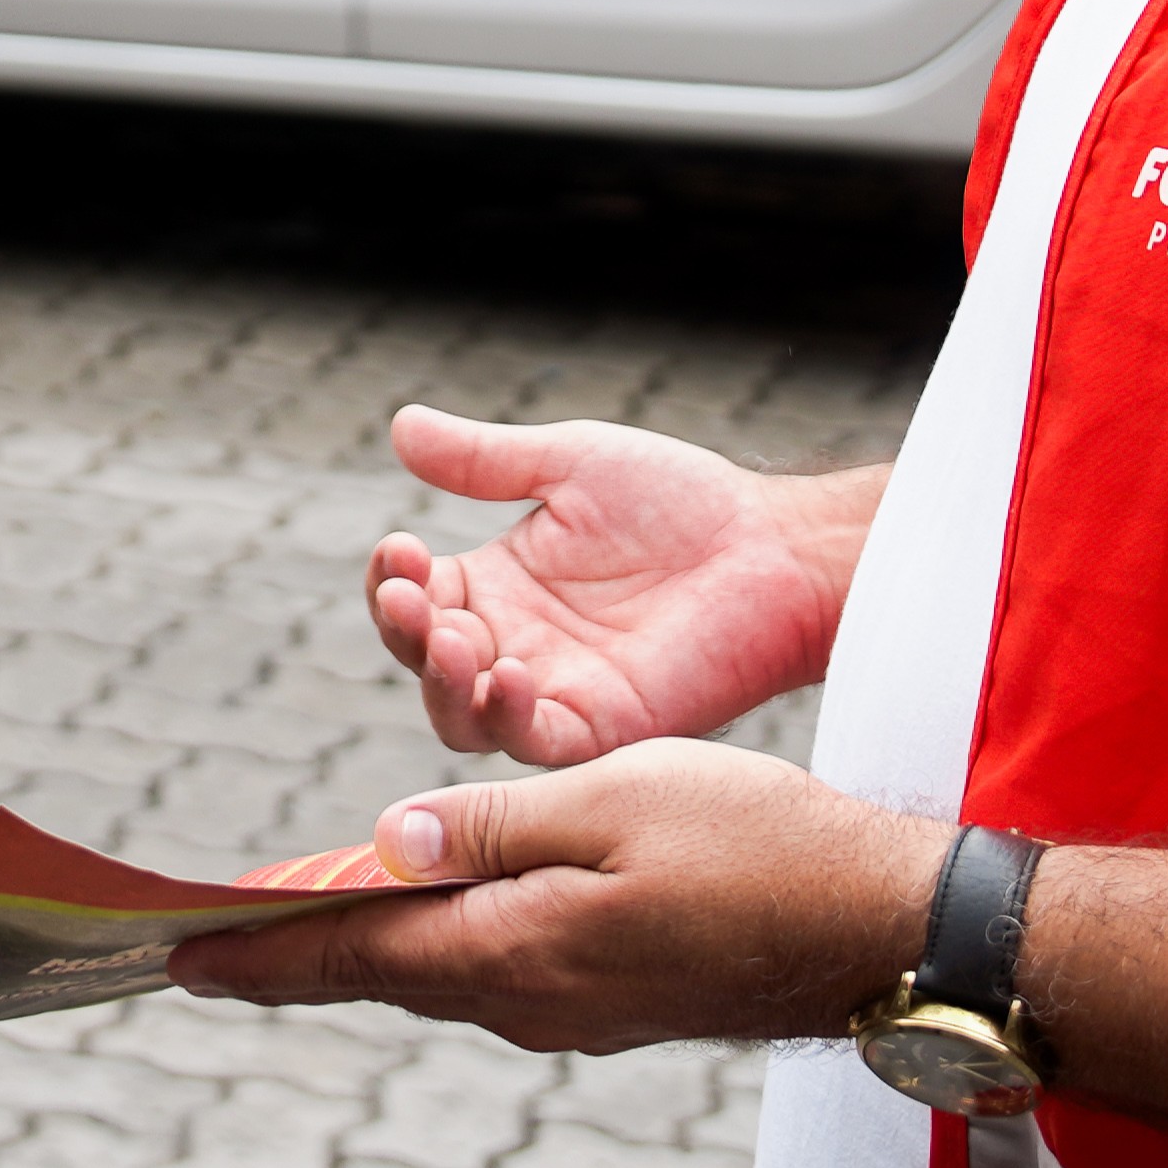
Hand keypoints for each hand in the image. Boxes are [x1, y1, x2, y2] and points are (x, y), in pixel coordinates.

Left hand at [173, 740, 940, 1054]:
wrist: (882, 931)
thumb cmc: (761, 849)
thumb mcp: (615, 799)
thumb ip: (492, 823)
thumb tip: (385, 843)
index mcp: (512, 953)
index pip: (350, 955)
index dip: (255, 953)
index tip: (171, 958)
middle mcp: (528, 1002)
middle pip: (382, 971)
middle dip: (290, 952)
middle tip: (201, 941)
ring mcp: (573, 1011)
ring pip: (440, 970)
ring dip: (366, 942)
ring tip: (286, 917)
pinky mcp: (611, 1000)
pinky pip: (497, 969)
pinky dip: (439, 939)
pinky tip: (426, 907)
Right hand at [366, 409, 868, 763]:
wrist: (772, 545)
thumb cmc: (681, 501)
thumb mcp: (569, 463)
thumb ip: (483, 459)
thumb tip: (399, 425)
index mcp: (498, 588)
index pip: (417, 598)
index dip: (394, 580)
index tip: (401, 547)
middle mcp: (515, 646)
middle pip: (426, 663)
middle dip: (405, 632)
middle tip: (412, 596)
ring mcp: (556, 691)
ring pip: (464, 716)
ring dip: (442, 683)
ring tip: (452, 638)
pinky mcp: (603, 726)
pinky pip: (536, 742)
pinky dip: (509, 717)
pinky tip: (512, 673)